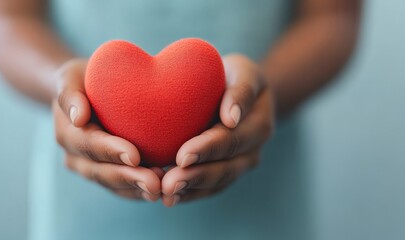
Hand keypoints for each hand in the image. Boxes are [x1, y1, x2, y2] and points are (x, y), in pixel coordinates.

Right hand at [53, 59, 162, 201]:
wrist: (87, 91)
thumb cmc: (83, 79)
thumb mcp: (71, 77)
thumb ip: (70, 95)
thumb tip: (78, 117)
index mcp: (68, 132)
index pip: (88, 144)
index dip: (110, 151)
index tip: (134, 155)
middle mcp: (76, 156)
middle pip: (100, 171)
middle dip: (128, 178)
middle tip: (155, 182)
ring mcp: (91, 168)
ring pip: (112, 185)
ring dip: (136, 189)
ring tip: (161, 189)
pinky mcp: (107, 174)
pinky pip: (122, 189)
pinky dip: (139, 192)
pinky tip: (161, 191)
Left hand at [161, 54, 274, 206]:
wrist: (238, 91)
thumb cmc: (234, 76)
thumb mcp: (244, 71)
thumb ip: (242, 91)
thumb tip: (231, 117)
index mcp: (259, 122)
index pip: (232, 138)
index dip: (208, 148)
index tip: (182, 156)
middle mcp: (253, 148)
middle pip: (227, 167)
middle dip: (196, 176)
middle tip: (168, 184)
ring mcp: (241, 163)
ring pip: (219, 182)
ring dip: (192, 190)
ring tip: (166, 195)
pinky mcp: (228, 171)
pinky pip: (211, 188)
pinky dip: (191, 194)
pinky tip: (170, 199)